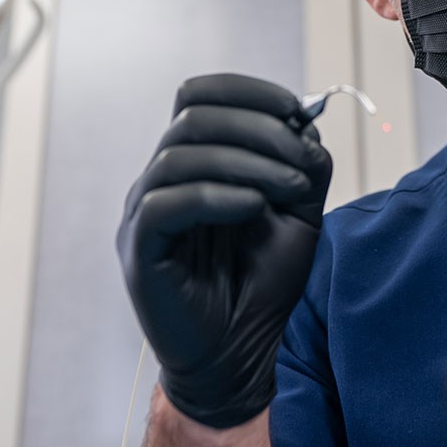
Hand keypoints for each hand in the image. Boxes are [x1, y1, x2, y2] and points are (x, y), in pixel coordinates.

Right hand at [117, 74, 331, 427]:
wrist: (242, 354)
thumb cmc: (266, 281)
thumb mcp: (299, 213)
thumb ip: (303, 165)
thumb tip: (306, 125)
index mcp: (193, 162)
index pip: (199, 95)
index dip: (248, 92)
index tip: (297, 110)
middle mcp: (160, 180)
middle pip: (192, 116)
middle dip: (258, 126)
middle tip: (302, 156)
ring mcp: (144, 213)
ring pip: (179, 154)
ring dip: (249, 162)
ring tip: (291, 188)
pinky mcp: (140, 250)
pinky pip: (166, 204)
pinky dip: (218, 196)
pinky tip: (256, 208)